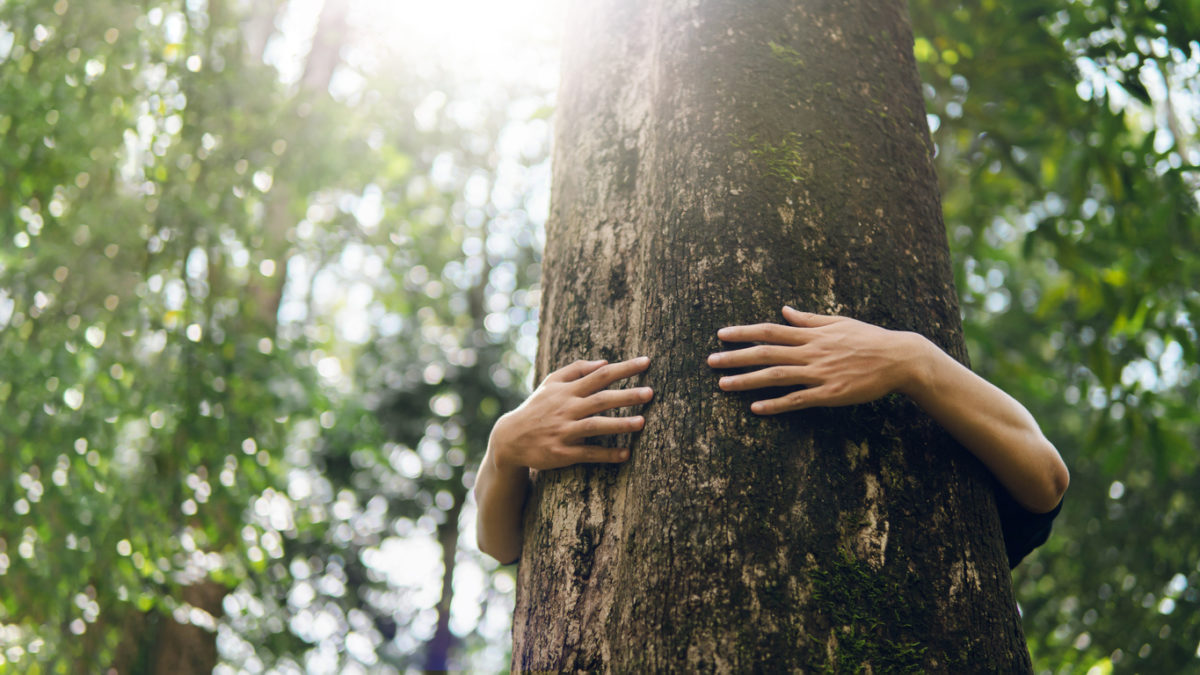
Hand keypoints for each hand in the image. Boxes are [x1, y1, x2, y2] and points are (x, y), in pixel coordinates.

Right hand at [490, 356, 652, 470]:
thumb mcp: (551, 383)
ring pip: (595, 426)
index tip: (646, 362)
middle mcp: (567, 409)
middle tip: (650, 392)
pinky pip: (588, 454)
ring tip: (642, 423)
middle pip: (601, 399)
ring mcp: (564, 431)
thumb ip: (576, 370)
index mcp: (567, 390)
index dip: (624, 368)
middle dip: (626, 395)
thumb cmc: (537, 407)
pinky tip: (626, 454)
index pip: (600, 375)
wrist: (510, 438)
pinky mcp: (562, 453)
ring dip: (619, 424)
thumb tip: (605, 361)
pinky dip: (607, 454)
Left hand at [707, 306, 919, 414]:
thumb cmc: (869, 339)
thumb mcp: (838, 322)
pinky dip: (775, 404)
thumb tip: (785, 310)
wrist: (899, 359)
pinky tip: (756, 408)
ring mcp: (819, 374)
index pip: (770, 331)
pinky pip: (797, 400)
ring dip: (747, 380)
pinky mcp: (829, 394)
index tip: (721, 335)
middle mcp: (811, 352)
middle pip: (766, 352)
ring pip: (776, 376)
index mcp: (812, 334)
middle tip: (710, 362)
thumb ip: (809, 319)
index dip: (743, 332)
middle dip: (735, 357)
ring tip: (723, 385)